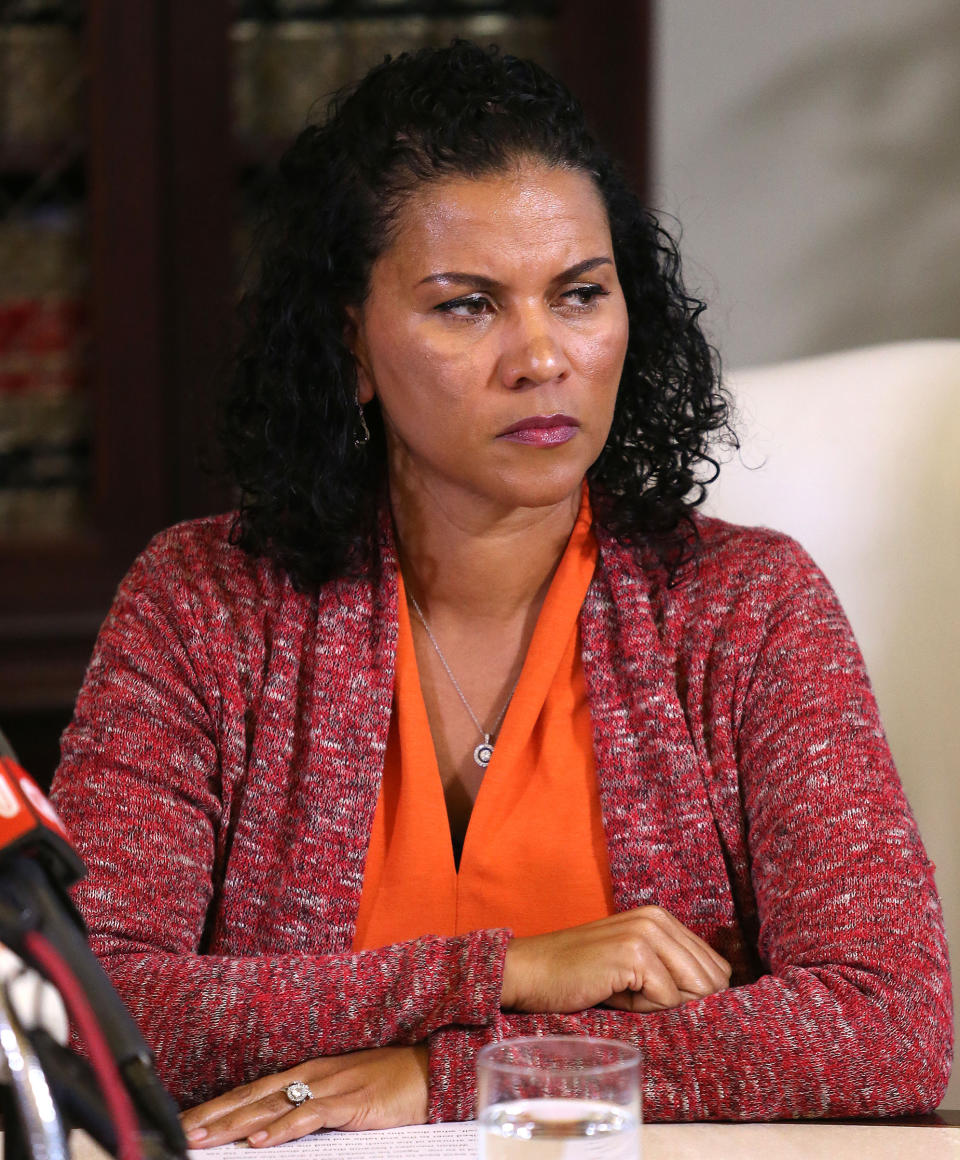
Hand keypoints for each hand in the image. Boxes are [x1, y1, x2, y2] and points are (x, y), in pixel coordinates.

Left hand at [181, 1045, 428, 1147]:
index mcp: (311, 1072)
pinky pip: (312, 1114)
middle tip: (180, 1132)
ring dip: (236, 1123)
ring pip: (273, 1105)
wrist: (434, 1067)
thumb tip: (276, 1130)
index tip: (188, 1121)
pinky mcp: (353, 1100)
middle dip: (215, 1115)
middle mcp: (315, 1073)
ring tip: (205, 1139)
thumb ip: (314, 1106)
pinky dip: (284, 1127)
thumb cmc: (393, 1084)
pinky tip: (261, 1140)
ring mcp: (333, 1085)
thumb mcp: (347, 1094)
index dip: (221, 1105)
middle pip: (254, 1095)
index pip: (255, 1089)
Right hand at [501, 906, 730, 1013]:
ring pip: (694, 991)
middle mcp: (657, 918)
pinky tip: (613, 992)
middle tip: (636, 995)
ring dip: (663, 1005)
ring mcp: (646, 932)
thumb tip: (718, 1001)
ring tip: (625, 992)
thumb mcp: (635, 968)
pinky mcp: (633, 953)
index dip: (695, 995)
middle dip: (683, 1002)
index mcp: (661, 917)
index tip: (656, 997)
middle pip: (712, 979)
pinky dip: (644, 1009)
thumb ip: (673, 973)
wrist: (531, 972)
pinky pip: (667, 1000)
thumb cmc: (581, 977)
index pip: (715, 967)